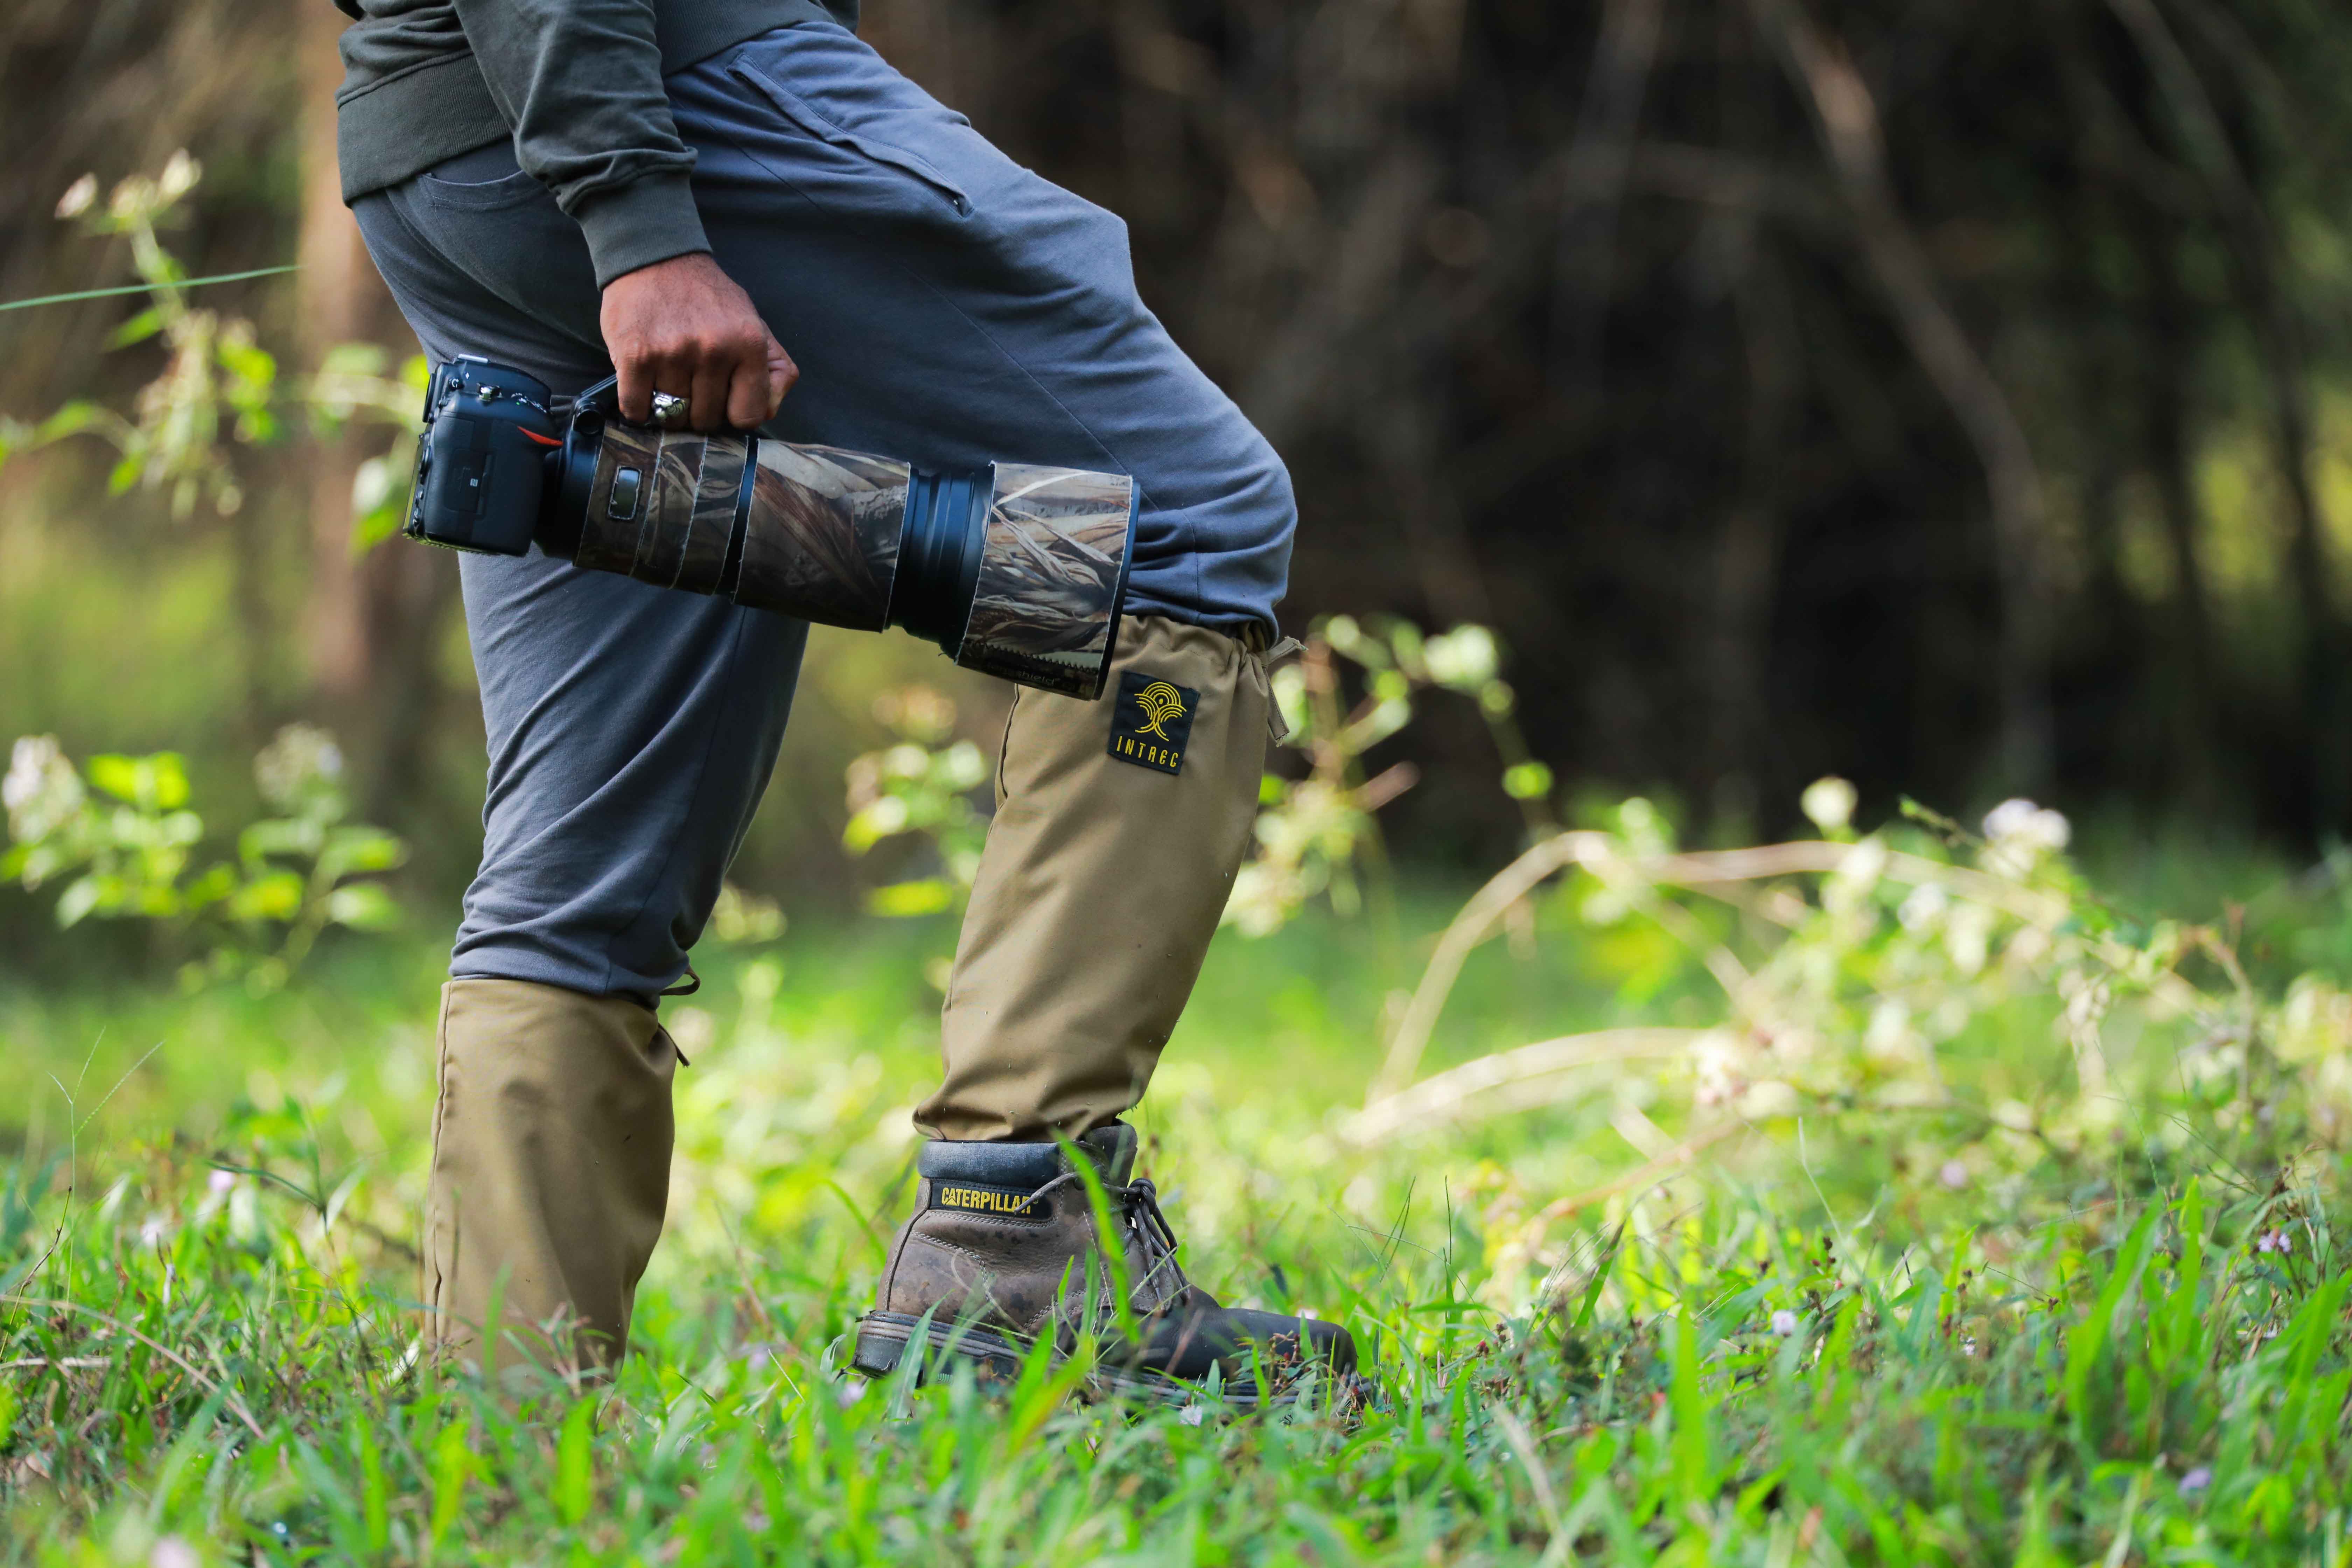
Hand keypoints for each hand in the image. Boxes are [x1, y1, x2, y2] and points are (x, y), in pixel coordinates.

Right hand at [599, 252, 797, 431]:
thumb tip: (767, 412)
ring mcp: (673, 353)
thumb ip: (773, 370)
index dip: (733, 414)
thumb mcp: (754, 324)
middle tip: (690, 384)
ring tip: (667, 378)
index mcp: (749, 344)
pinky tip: (643, 386)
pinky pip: (637, 409)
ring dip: (667, 406)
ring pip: (672, 417)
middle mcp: (714, 350)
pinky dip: (638, 408)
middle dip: (698, 410)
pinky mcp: (635, 356)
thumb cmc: (707, 299)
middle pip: (707, 420)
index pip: (748, 416)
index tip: (722, 402)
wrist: (656, 258)